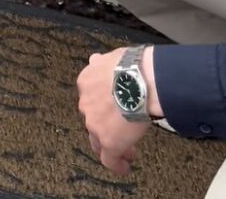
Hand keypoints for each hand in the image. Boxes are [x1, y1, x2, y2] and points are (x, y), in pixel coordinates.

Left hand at [77, 48, 160, 174]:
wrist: (139, 80)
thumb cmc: (132, 65)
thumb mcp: (111, 57)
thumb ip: (101, 63)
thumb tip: (96, 60)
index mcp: (86, 82)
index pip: (90, 97)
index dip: (101, 104)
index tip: (110, 109)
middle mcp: (86, 104)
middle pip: (92, 119)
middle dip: (104, 125)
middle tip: (118, 130)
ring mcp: (95, 125)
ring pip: (98, 140)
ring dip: (111, 144)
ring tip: (125, 151)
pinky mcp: (109, 142)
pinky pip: (109, 159)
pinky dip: (117, 164)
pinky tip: (124, 167)